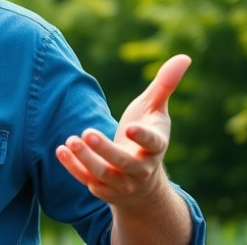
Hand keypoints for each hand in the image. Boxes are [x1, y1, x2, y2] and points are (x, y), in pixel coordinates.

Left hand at [55, 54, 191, 207]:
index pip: (152, 144)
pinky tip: (61, 149)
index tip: (130, 128)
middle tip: (87, 132)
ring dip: (85, 159)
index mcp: (156, 147)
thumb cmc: (148, 135)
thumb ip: (165, 85)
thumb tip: (184, 56)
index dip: (142, 137)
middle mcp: (141, 169)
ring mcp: (122, 182)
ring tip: (71, 140)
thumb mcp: (155, 110)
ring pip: (103, 174)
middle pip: (123, 163)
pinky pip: (87, 180)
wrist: (142, 181)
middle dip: (105, 150)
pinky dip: (73, 167)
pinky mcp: (103, 189)